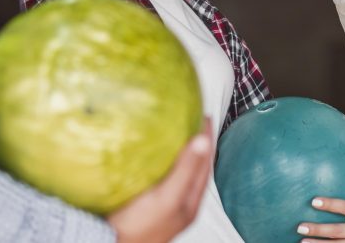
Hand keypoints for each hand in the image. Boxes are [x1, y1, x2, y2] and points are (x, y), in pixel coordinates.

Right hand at [106, 126, 213, 242]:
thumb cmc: (137, 229)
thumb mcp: (166, 198)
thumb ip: (185, 170)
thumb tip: (202, 141)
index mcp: (190, 202)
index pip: (205, 163)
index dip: (206, 138)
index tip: (204, 116)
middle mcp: (179, 203)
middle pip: (193, 165)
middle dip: (195, 141)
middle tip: (192, 118)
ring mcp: (162, 203)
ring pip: (176, 170)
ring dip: (178, 150)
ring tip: (175, 129)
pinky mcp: (145, 202)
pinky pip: (159, 174)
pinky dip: (161, 159)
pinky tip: (151, 152)